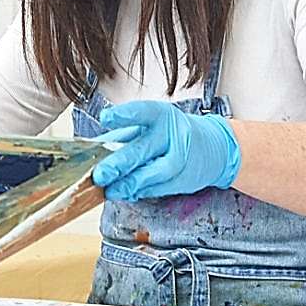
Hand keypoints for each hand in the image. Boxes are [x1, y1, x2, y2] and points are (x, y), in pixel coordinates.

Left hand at [89, 101, 241, 201]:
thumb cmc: (174, 135)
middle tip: (99, 174)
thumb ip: (122, 136)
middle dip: (119, 163)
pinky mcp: (184, 180)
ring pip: (153, 173)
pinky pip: (159, 188)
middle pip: (143, 149)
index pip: (143, 112)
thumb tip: (90, 148)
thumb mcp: (151, 127)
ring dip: (129, 184)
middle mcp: (173, 135)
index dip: (124, 115)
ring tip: (111, 190)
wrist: (215, 148)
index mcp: (162, 116)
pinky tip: (126, 193)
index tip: (105, 119)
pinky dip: (140, 192)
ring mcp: (181, 158)